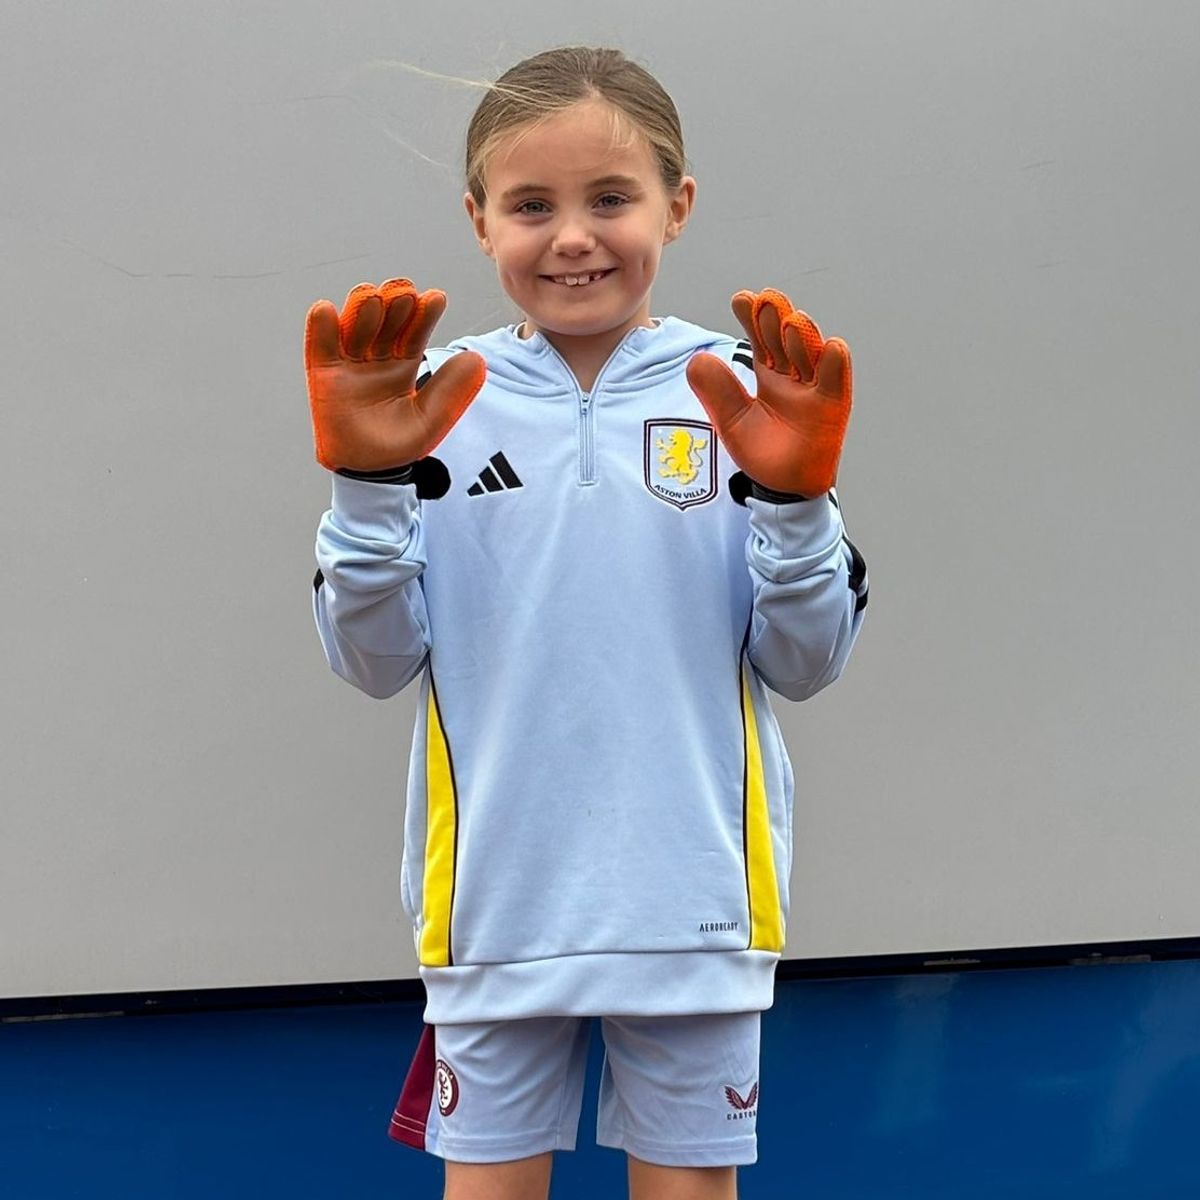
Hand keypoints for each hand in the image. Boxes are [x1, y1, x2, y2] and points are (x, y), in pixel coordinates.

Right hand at [304, 278, 485, 471]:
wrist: (368, 470)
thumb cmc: (400, 445)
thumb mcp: (431, 420)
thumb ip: (451, 390)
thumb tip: (477, 358)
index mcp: (404, 363)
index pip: (415, 331)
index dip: (424, 314)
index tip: (435, 299)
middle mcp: (377, 356)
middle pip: (385, 323)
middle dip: (394, 306)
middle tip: (404, 295)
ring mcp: (349, 362)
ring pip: (356, 327)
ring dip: (363, 310)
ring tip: (374, 300)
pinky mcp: (323, 372)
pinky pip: (321, 345)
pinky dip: (322, 327)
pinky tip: (326, 310)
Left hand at [686, 289, 851, 496]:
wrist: (784, 487)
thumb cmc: (762, 451)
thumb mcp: (732, 422)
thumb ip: (717, 392)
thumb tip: (696, 359)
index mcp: (769, 373)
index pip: (760, 338)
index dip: (752, 318)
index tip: (742, 299)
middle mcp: (793, 374)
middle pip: (785, 340)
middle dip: (775, 320)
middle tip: (764, 301)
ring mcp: (815, 387)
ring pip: (810, 354)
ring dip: (801, 337)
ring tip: (790, 322)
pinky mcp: (833, 405)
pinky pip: (836, 380)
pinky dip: (834, 364)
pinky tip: (831, 347)